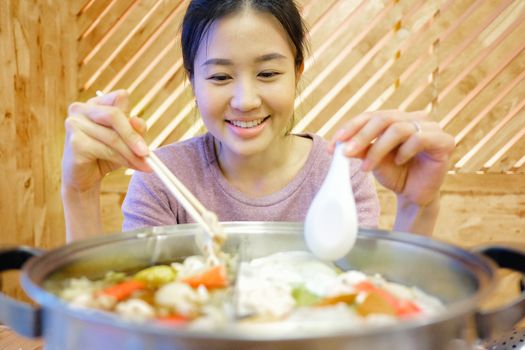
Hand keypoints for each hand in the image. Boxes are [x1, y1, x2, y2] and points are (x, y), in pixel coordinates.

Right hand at [62, 90, 150, 191]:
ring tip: (144, 165)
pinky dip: (121, 160)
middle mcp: (81, 109)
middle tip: (147, 153)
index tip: (143, 135)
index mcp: (95, 103)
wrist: (84, 179)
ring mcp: (74, 124)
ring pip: (112, 137)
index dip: (132, 117)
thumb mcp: (125, 141)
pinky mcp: (74, 142)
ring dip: (132, 154)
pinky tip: (128, 168)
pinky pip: (105, 150)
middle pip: (115, 115)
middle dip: (133, 136)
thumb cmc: (106, 156)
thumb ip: (135, 130)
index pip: (120, 98)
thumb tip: (138, 122)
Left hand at [330, 110, 454, 206]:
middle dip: (361, 136)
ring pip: (398, 129)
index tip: (334, 143)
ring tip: (368, 167)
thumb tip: (340, 143)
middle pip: (383, 118)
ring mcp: (431, 127)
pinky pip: (419, 139)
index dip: (351, 127)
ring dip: (378, 149)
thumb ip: (358, 148)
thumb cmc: (395, 174)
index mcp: (396, 118)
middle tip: (346, 152)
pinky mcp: (444, 141)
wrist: (414, 194)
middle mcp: (414, 118)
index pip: (370, 115)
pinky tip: (400, 162)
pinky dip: (405, 151)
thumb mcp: (371, 160)